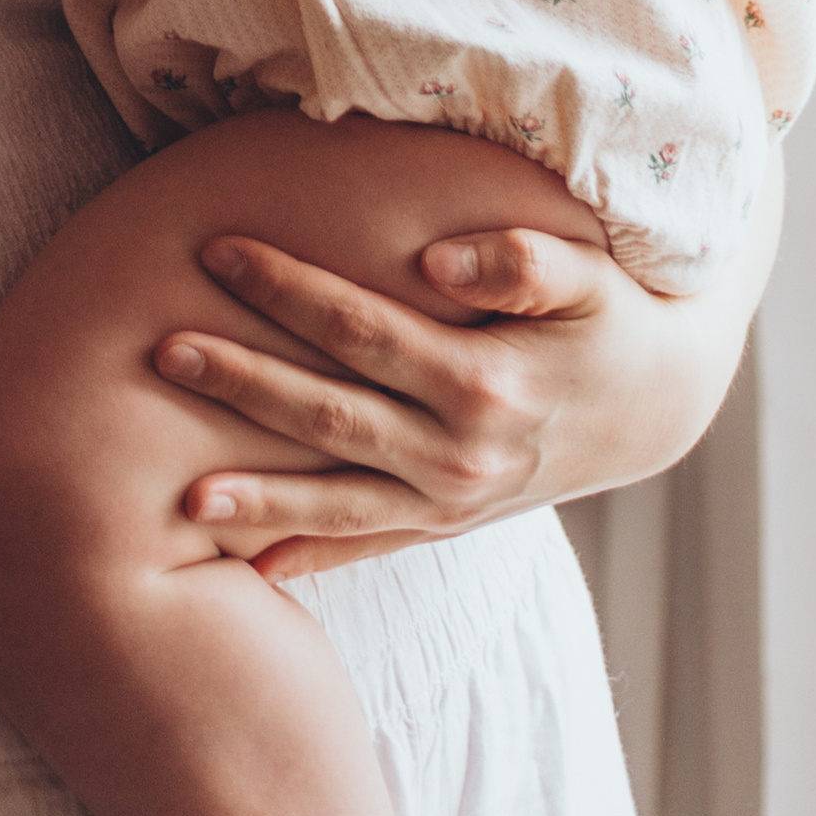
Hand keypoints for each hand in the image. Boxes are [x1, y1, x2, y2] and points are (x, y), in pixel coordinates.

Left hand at [153, 201, 766, 581]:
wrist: (654, 400)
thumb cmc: (607, 314)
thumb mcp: (587, 274)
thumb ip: (519, 261)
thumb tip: (435, 259)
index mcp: (487, 384)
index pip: (366, 331)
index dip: (291, 290)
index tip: (218, 248)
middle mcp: (464, 454)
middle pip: (335, 417)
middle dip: (245, 384)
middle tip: (162, 350)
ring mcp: (454, 499)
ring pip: (341, 502)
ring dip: (262, 498)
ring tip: (182, 496)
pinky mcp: (450, 522)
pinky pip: (371, 545)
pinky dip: (313, 557)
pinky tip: (251, 566)